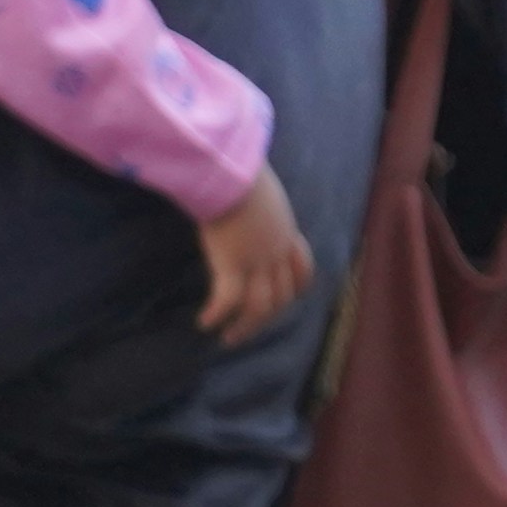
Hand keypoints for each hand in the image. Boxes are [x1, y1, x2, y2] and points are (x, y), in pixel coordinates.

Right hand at [193, 173, 317, 345]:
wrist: (233, 170)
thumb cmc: (241, 168)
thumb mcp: (260, 187)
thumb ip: (259, 201)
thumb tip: (243, 194)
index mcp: (285, 231)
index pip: (302, 268)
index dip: (296, 287)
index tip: (288, 297)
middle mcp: (275, 251)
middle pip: (282, 296)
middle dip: (268, 317)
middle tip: (249, 328)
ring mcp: (256, 260)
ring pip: (259, 307)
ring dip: (245, 327)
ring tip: (229, 338)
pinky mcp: (231, 264)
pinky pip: (227, 299)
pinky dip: (216, 314)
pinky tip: (204, 323)